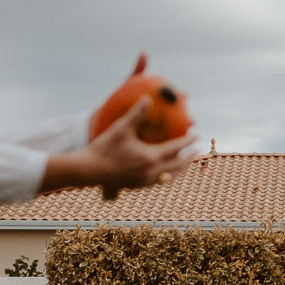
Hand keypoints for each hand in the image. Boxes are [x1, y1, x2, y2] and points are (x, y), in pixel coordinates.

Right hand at [51, 95, 195, 200]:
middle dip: (189, 158)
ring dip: (179, 169)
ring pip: (168, 177)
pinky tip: (162, 173)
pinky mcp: (135, 186)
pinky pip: (156, 182)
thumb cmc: (104, 147)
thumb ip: (137, 113)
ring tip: (184, 164)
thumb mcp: (121, 128)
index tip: (196, 134)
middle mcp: (150, 172)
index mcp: (150, 157)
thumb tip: (148, 98)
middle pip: (177, 166)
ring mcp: (143, 181)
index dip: (188, 141)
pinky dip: (165, 176)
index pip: (176, 148)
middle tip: (196, 150)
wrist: (88, 170)